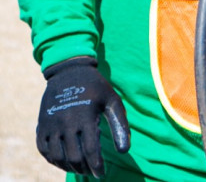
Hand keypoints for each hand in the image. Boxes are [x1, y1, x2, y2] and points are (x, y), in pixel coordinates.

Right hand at [37, 56, 130, 177]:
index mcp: (86, 117)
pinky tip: (64, 162)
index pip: (91, 151)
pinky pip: (43, 149)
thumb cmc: (96, 87)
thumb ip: (120, 125)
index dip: (97, 166)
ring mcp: (51, 124)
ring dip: (68, 167)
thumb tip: (125, 150)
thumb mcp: (113, 101)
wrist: (69, 72)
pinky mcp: (42, 125)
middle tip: (92, 172)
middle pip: (74, 157)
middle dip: (84, 169)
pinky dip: (52, 160)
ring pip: (57, 156)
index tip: (101, 174)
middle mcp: (66, 123)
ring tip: (80, 169)